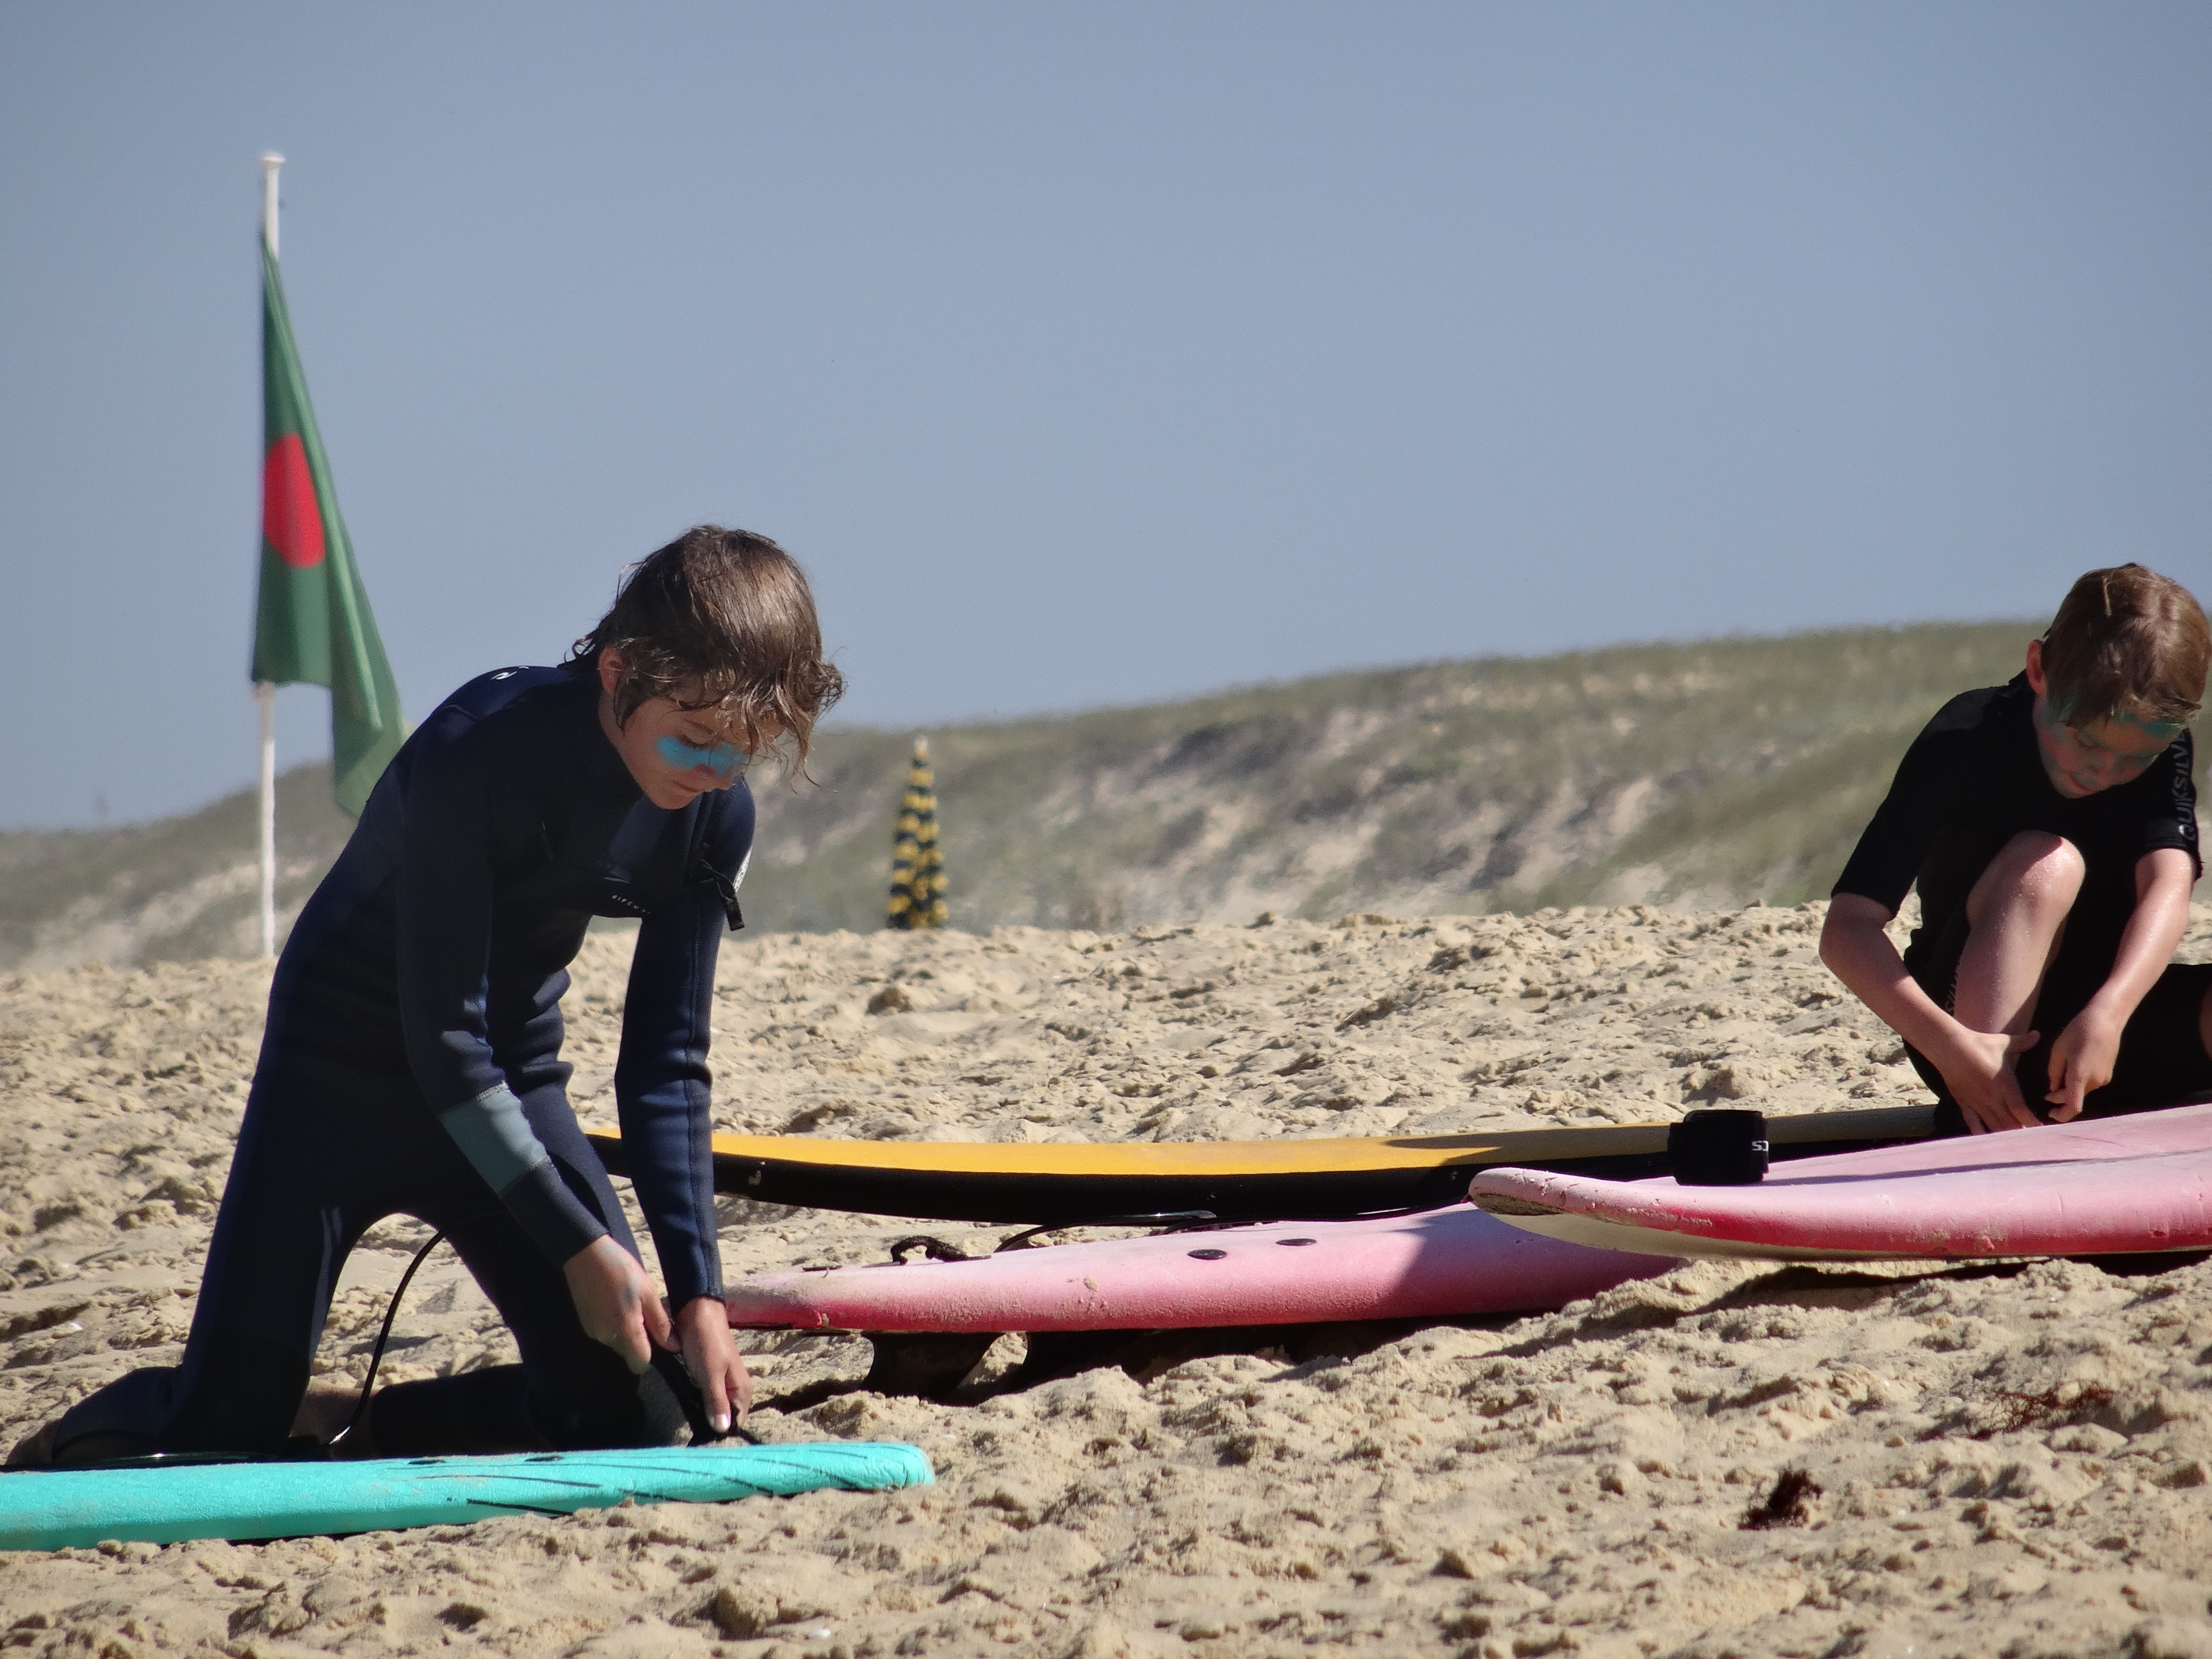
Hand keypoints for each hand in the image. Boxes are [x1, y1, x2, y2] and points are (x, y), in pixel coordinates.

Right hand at [563, 1235, 671, 1373]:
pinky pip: (605, 1334)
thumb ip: (660, 1323)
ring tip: (628, 1305)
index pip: (640, 1363)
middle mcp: (606, 1337)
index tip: (658, 1339)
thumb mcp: (648, 1292)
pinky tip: (615, 1304)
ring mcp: (593, 1332)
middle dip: (639, 1341)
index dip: (652, 1356)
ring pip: (617, 1343)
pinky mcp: (585, 1324)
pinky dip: (613, 1325)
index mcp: (625, 1330)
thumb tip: (673, 1347)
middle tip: (643, 1314)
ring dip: (625, 1332)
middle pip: (628, 1353)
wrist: (585, 1254)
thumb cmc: (621, 1270)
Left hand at [674, 1296, 751, 1432]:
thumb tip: (723, 1430)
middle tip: (688, 1439)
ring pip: (713, 1410)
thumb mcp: (711, 1372)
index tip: (700, 1444)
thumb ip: (717, 1400)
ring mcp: (721, 1384)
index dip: (720, 1435)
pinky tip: (682, 1412)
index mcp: (743, 1390)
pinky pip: (704, 1400)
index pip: (736, 1424)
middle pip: (725, 1419)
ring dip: (701, 1417)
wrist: (695, 1312)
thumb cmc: (706, 1341)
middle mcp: (735, 1390)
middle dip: (709, 1428)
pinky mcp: (707, 1380)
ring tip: (682, 1430)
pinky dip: (695, 1406)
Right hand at [1938, 1026, 2042, 1134]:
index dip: (2031, 1121)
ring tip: (2015, 1145)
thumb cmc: (1978, 1043)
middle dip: (2021, 1132)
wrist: (1949, 1046)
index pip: (2020, 1108)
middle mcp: (1992, 1097)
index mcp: (2004, 1084)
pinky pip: (1973, 1122)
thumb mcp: (2003, 1042)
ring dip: (2004, 1135)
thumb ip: (2022, 1042)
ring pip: (1993, 1125)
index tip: (2041, 1130)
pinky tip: (1986, 1143)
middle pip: (2009, 1122)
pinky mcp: (1964, 1103)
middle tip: (2032, 1142)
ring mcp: (1977, 1101)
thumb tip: (2038, 1034)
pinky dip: (1980, 1134)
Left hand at [2045, 1002, 2123, 1121]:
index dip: (2061, 1115)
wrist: (2105, 1021)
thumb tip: (2053, 1089)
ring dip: (2070, 1090)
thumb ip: (2053, 1072)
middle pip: (2075, 1099)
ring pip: (2083, 1092)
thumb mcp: (2058, 1050)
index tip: (2050, 1114)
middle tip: (2047, 1094)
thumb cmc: (2078, 1031)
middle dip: (2060, 1099)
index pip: (2072, 1106)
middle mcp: (2094, 1081)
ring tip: (2061, 1075)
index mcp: (2079, 1076)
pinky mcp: (2108, 1075)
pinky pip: (2090, 1085)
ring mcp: (2104, 1079)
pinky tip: (2074, 1069)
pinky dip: (2080, 1083)